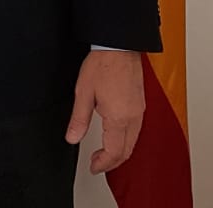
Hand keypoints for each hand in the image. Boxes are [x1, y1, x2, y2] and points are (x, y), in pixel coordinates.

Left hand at [65, 50, 144, 173]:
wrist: (119, 46)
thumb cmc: (103, 64)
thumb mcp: (83, 92)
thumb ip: (79, 119)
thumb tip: (72, 138)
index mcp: (119, 118)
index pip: (113, 152)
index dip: (103, 164)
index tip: (93, 166)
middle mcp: (133, 117)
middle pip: (126, 151)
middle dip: (112, 162)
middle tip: (97, 164)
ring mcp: (139, 111)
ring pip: (133, 142)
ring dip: (119, 152)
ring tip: (104, 154)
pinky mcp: (140, 104)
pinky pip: (136, 130)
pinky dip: (126, 140)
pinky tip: (116, 137)